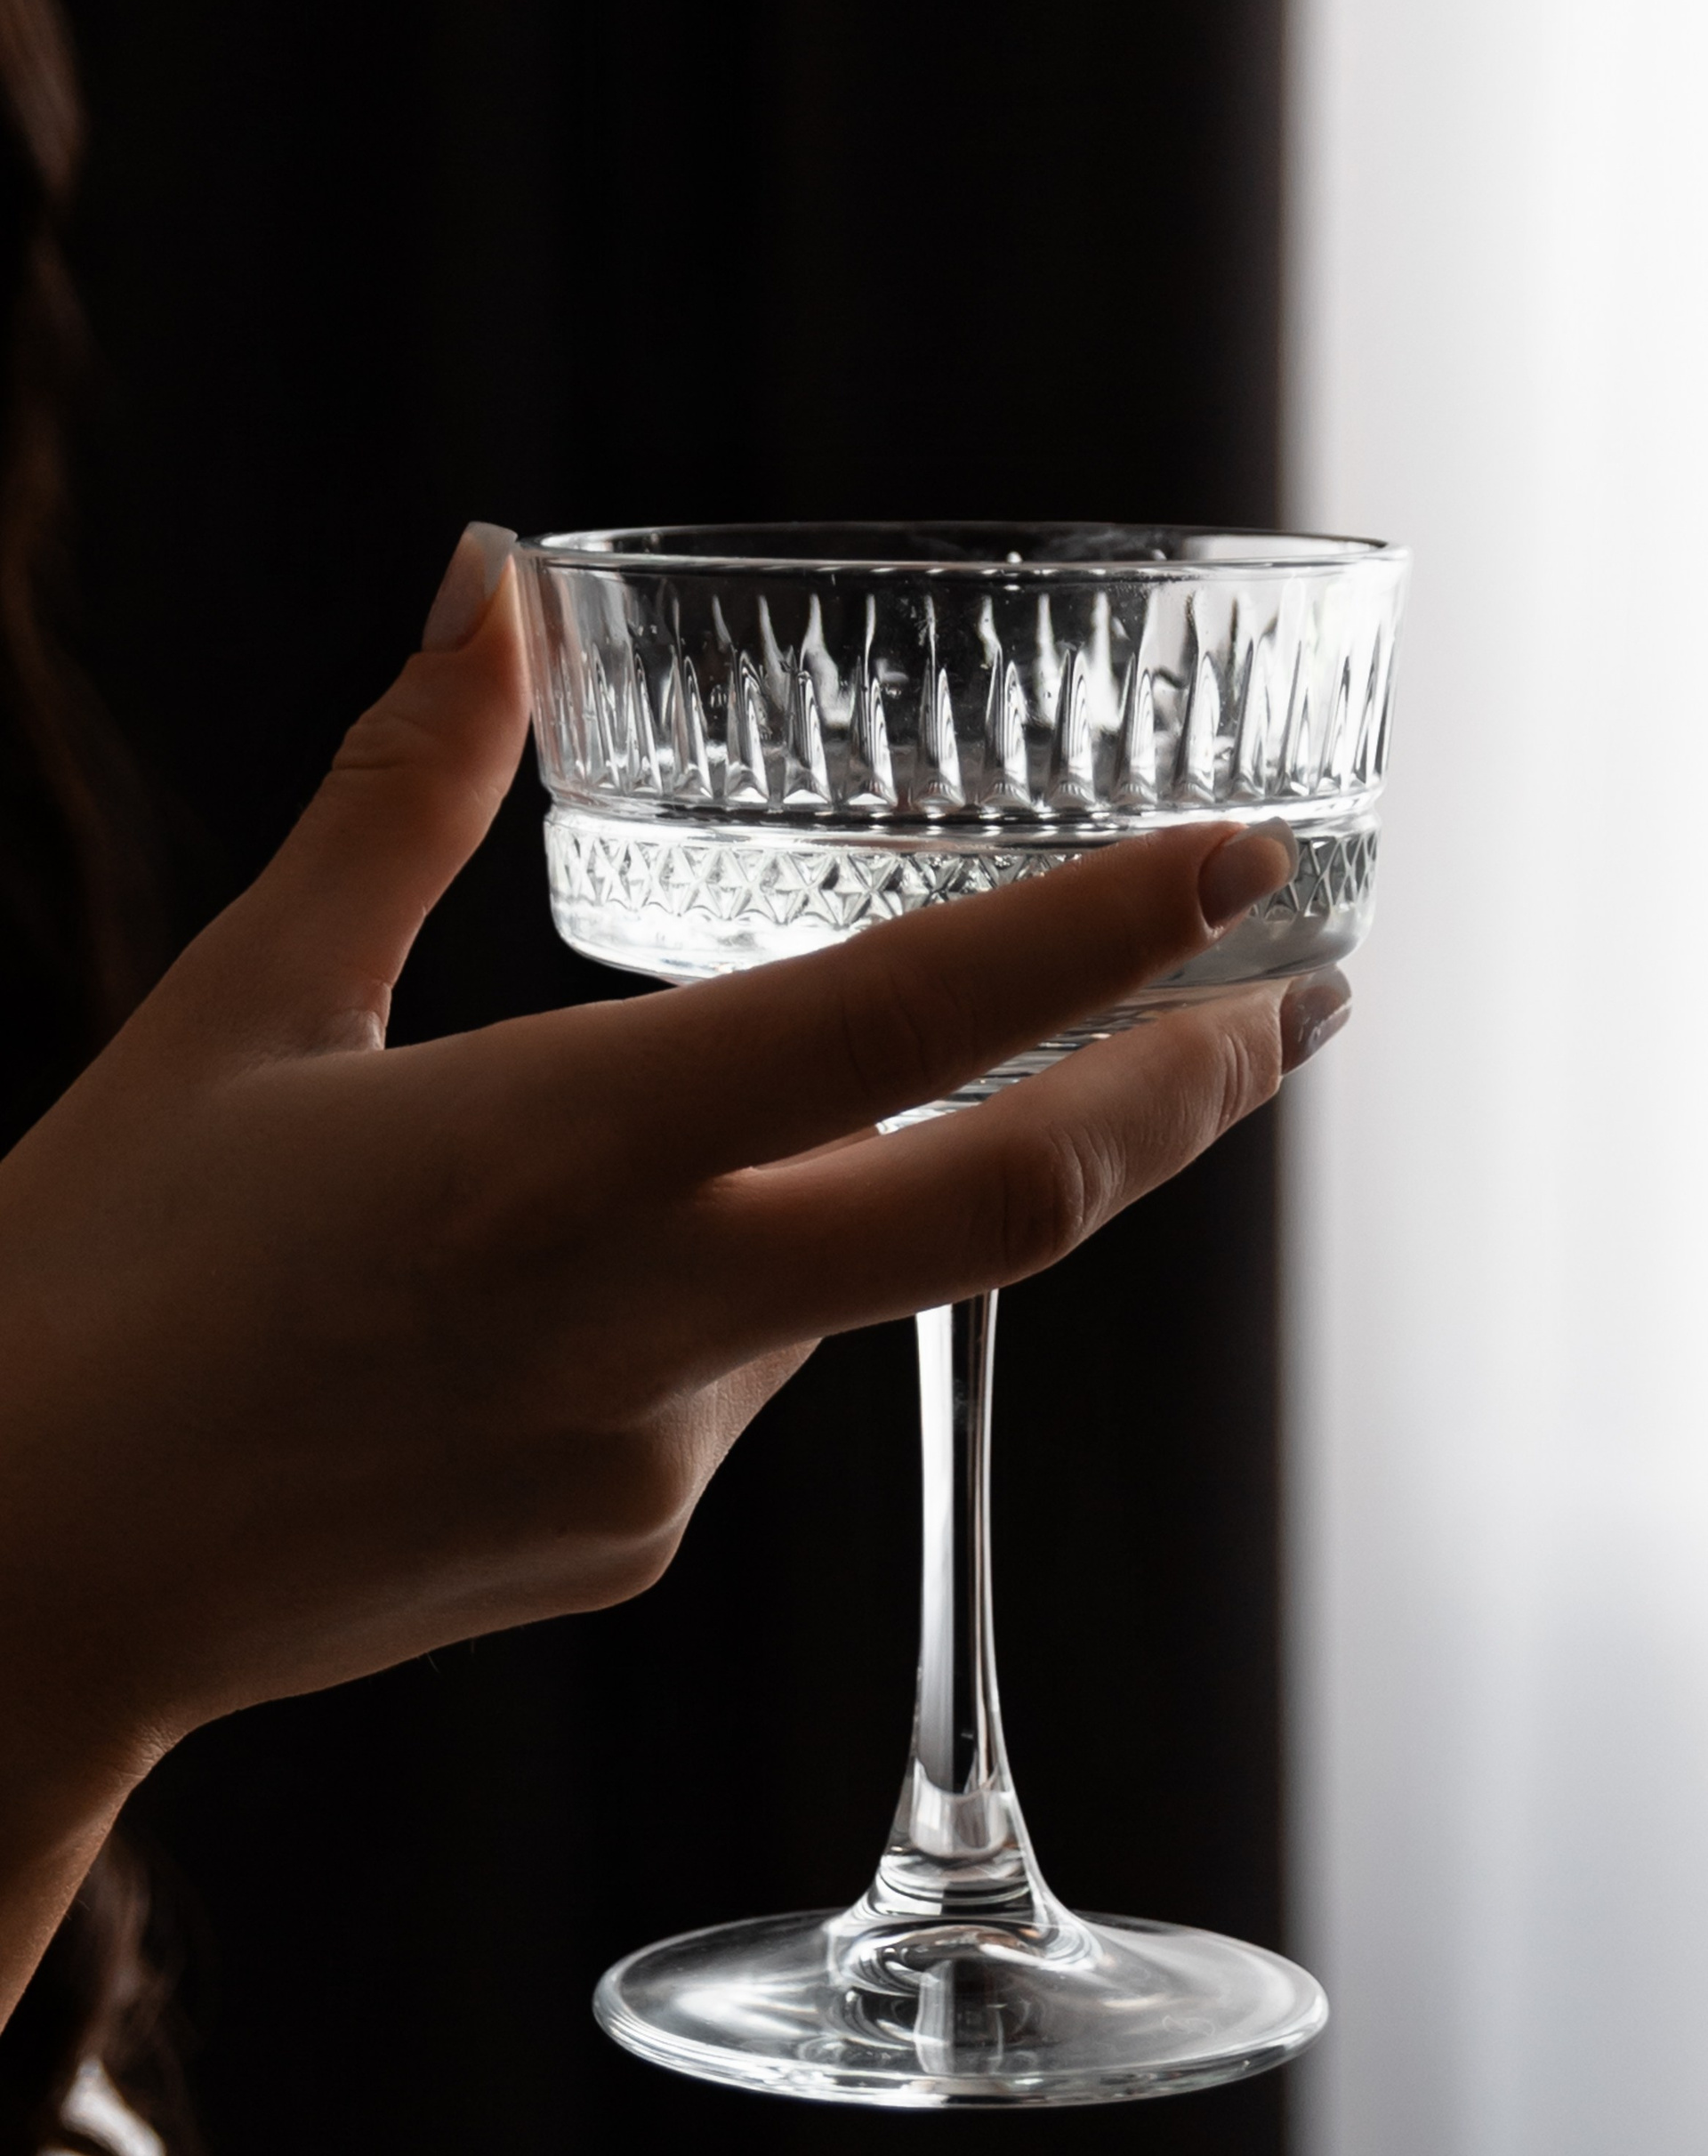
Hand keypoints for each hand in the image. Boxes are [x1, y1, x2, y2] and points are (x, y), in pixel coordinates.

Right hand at [0, 525, 1346, 2008]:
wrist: (12, 1573)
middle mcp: (649, 1313)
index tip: (1254, 871)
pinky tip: (534, 1307)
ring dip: (840, 1198)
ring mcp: (658, 1457)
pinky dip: (713, 1306)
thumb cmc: (99, 1269)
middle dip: (1184, 1097)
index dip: (1108, 936)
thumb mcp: (250, 1004)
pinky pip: (732, 1391)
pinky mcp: (630, 1546)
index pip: (908, 1020)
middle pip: (1011, 1208)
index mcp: (559, 1145)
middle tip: (1295, 1009)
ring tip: (629, 1164)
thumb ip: (408, 789)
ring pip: (840, 1289)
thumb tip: (490, 583)